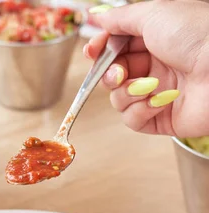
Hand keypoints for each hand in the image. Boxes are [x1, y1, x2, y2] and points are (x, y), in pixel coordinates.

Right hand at [85, 0, 208, 135]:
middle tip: (119, 72)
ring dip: (126, 93)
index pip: (115, 48)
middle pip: (111, 75)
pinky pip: (132, 120)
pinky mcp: (161, 119)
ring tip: (148, 85)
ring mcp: (157, 94)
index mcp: (154, 39)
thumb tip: (96, 15)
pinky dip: (140, 111)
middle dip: (109, 74)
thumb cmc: (197, 35)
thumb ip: (120, 18)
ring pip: (118, 100)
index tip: (92, 51)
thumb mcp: (153, 14)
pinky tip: (158, 101)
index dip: (100, 51)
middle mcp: (155, 66)